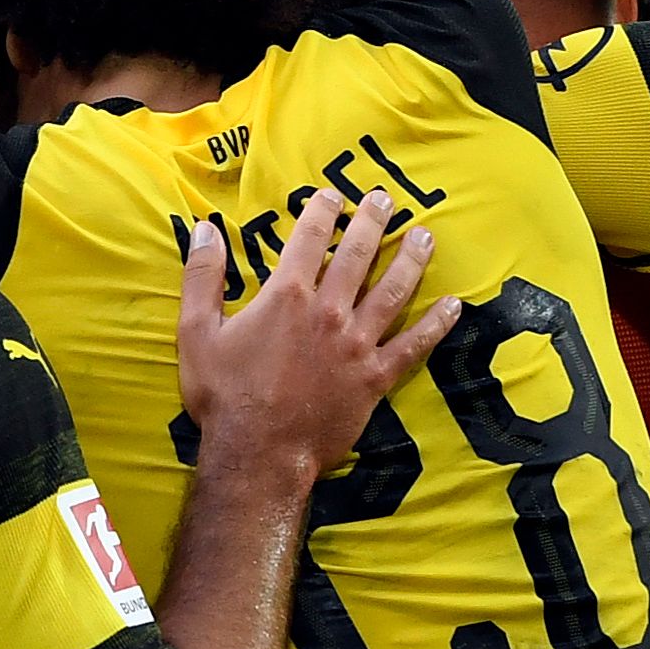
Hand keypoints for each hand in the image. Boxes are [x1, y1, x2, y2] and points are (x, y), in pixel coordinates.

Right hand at [177, 193, 454, 477]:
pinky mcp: (376, 378)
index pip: (309, 238)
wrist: (259, 454)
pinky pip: (414, 345)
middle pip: (357, 255)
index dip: (323, 211)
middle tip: (386, 199)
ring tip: (425, 236)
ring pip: (393, 291)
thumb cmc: (225, 395)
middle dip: (373, 222)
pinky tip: (453, 306)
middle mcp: (328, 312)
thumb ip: (202, 276)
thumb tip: (206, 229)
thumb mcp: (196, 331)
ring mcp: (357, 345)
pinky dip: (435, 325)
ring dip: (410, 260)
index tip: (333, 194)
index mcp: (286, 296)